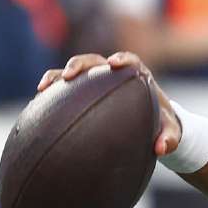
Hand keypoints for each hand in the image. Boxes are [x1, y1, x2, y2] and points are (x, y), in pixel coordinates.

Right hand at [37, 52, 181, 157]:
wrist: (148, 127)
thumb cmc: (161, 126)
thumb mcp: (170, 133)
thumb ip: (169, 139)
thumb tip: (161, 149)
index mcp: (136, 76)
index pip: (129, 60)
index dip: (122, 59)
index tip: (114, 64)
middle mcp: (112, 75)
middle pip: (93, 61)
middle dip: (79, 64)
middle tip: (70, 75)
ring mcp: (94, 83)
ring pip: (73, 73)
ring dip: (57, 76)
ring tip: (42, 88)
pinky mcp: (81, 93)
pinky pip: (62, 91)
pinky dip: (50, 94)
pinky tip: (37, 106)